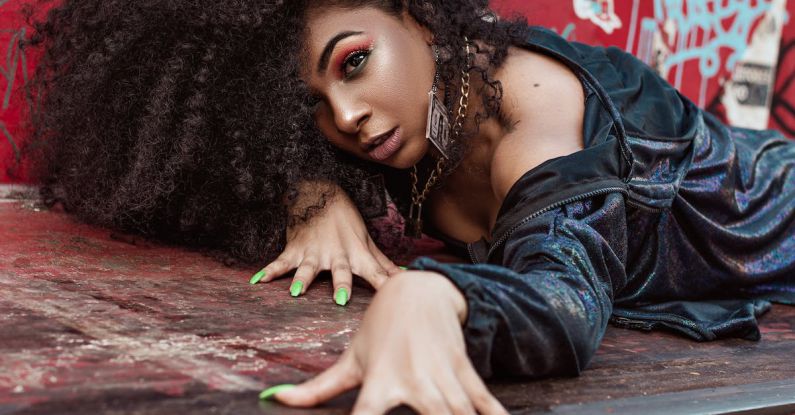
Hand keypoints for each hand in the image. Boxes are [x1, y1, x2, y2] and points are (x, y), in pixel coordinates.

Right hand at [250, 182, 400, 305]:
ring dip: (302, 278)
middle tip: (341, 299)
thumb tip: (406, 276)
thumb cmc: (347, 223)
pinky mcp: (296, 249)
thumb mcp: (367, 243)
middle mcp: (337, 255)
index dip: (384, 283)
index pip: (375, 272)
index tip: (393, 295)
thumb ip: (383, 264)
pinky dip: (269, 271)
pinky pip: (281, 262)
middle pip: (340, 271)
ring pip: (309, 268)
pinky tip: (257, 281)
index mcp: (357, 255)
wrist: (321, 195)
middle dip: (341, 284)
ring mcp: (315, 252)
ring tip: (296, 292)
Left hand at [265, 271, 507, 414]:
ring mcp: (443, 376)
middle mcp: (413, 381)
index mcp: (380, 382)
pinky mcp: (465, 371)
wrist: (419, 292)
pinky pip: (485, 402)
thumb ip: (315, 389)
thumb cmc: (379, 331)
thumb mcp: (350, 359)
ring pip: (459, 413)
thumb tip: (271, 399)